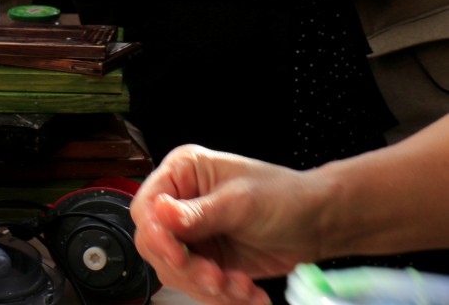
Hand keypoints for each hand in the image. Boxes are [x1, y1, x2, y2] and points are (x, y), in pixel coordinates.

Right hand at [132, 144, 328, 304]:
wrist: (319, 224)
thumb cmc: (284, 196)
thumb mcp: (240, 202)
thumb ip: (198, 213)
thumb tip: (160, 211)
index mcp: (182, 174)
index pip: (147, 206)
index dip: (157, 235)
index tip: (179, 255)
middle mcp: (181, 203)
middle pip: (156, 244)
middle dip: (187, 268)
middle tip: (217, 279)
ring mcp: (194, 234)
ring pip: (176, 271)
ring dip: (208, 287)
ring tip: (242, 287)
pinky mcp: (209, 260)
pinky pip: (199, 286)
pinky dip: (224, 297)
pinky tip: (250, 293)